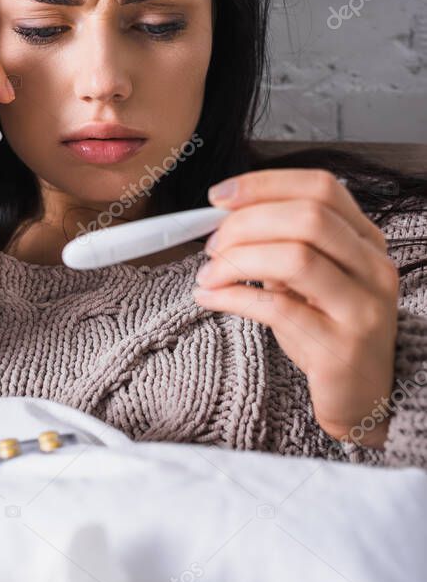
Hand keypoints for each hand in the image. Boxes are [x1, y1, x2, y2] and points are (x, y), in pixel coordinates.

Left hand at [191, 169, 399, 447]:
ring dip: (238, 260)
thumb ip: (279, 246)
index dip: (264, 184)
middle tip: (213, 244)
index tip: (219, 196)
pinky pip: (277, 308)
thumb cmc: (328, 331)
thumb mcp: (308, 281)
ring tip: (209, 274)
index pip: (320, 188)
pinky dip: (232, 297)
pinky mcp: (339, 347)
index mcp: (365, 241)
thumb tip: (225, 219)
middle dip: (246, 223)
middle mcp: (372, 268)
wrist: (362, 397)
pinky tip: (211, 298)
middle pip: (308, 217)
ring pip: (296, 258)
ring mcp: (362, 308)